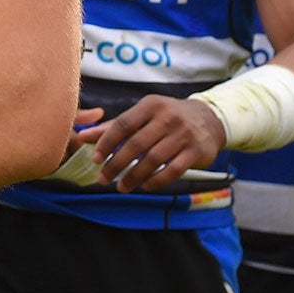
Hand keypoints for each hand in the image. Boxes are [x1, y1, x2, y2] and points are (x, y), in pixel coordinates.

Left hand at [72, 94, 226, 192]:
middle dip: (116, 164)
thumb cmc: (167, 117)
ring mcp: (184, 135)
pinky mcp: (197, 151)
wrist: (210, 119)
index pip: (123, 124)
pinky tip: (145, 186)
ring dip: (134, 176)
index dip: (106, 142)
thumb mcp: (143, 115)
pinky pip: (173, 170)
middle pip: (136, 144)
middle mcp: (168, 118)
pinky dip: (157, 180)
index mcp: (150, 106)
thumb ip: (114, 127)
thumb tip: (83, 136)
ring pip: (153, 159)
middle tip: (103, 179)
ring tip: (121, 187)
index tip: (95, 160)